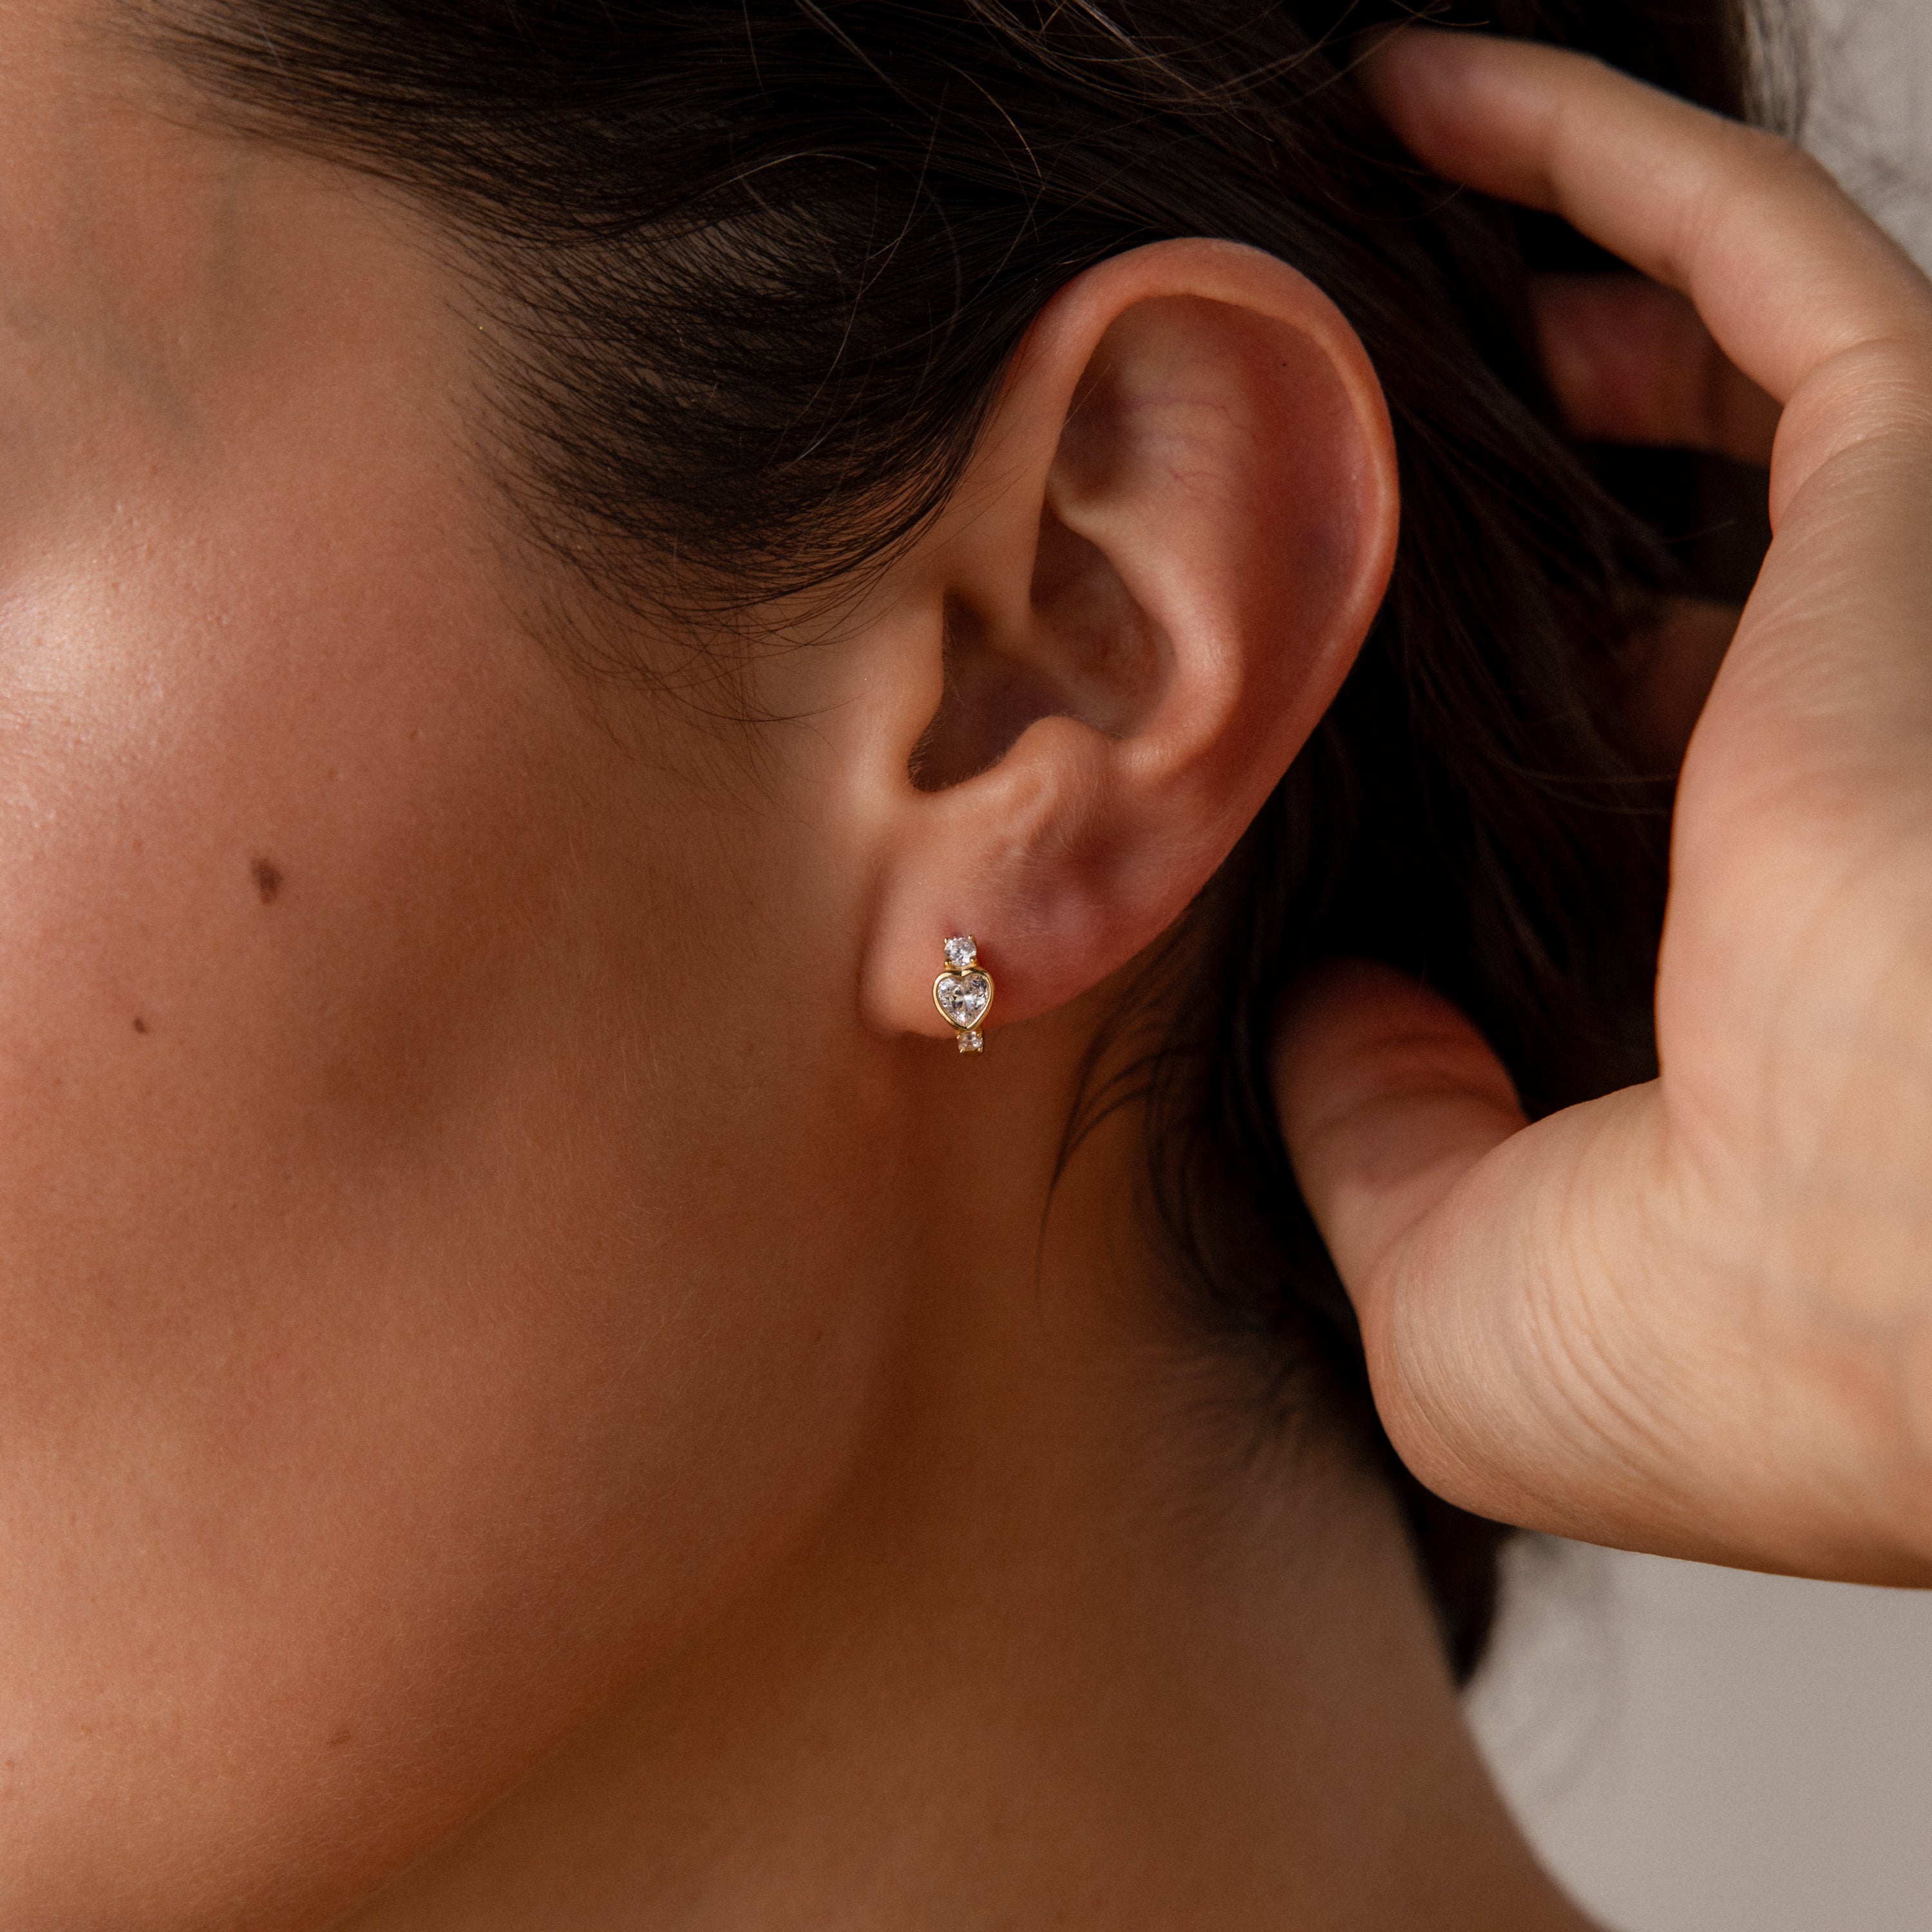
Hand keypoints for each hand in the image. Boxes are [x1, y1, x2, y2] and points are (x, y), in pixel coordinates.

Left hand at [1272, 29, 1931, 1583]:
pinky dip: (1607, 162)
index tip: (1241, 662)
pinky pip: (1758, 262)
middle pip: (1599, 569)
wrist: (1904, 1284)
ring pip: (1691, 377)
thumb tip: (1329, 1007)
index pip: (1554, 804)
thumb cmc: (1696, 1347)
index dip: (1413, 728)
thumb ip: (1369, 1144)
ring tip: (1340, 209)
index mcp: (1696, 973)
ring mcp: (1855, 628)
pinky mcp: (1903, 508)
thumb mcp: (1447, 1298)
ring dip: (1525, 272)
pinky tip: (1428, 90)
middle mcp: (1785, 782)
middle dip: (1456, 480)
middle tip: (1280, 399)